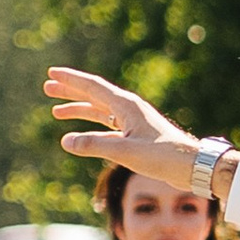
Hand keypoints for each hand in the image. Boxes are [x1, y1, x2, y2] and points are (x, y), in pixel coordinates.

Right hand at [47, 67, 206, 176]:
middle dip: (71, 91)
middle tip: (48, 87)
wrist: (191, 166)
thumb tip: (66, 141)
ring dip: (79, 110)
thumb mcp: (125, 151)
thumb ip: (94, 145)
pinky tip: (81, 136)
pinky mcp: (137, 136)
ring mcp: (133, 122)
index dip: (71, 80)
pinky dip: (92, 128)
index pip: (93, 87)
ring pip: (100, 111)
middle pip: (94, 95)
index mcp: (126, 106)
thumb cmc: (163, 156)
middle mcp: (129, 110)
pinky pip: (108, 127)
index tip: (52, 73)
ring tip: (57, 111)